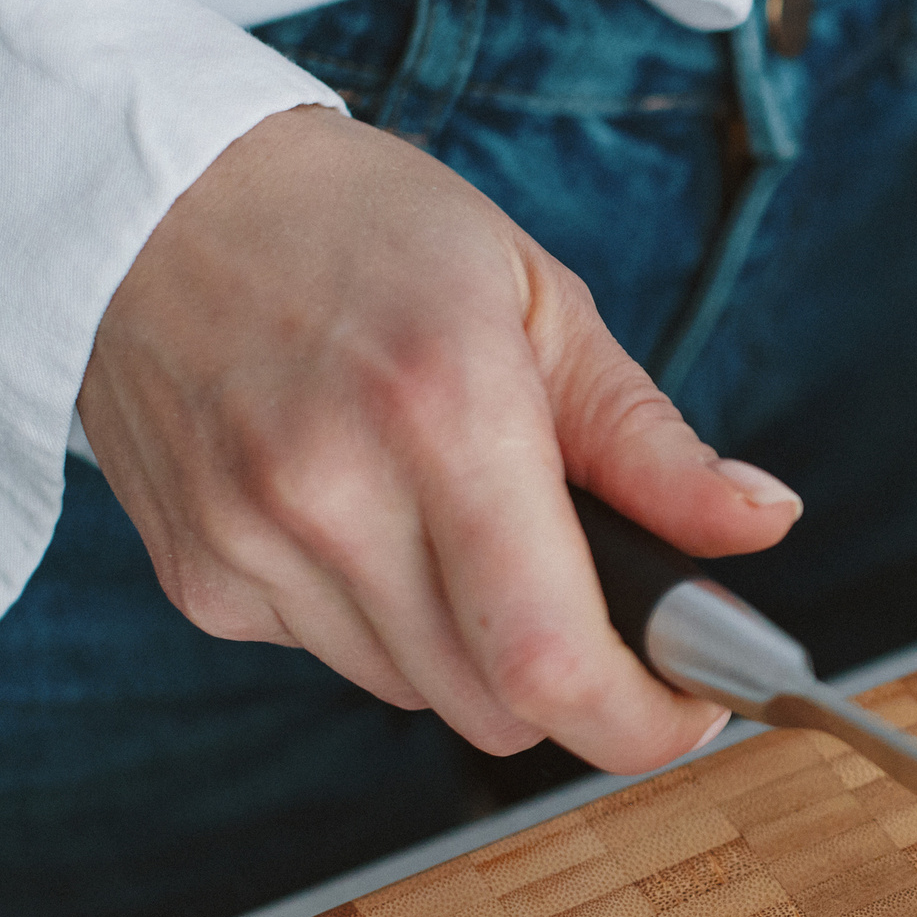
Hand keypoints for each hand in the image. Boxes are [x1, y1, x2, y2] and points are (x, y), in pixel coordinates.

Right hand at [79, 105, 801, 772]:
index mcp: (447, 411)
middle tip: (606, 609)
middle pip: (497, 706)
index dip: (643, 721)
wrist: (154, 196)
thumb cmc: (367, 232)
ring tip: (472, 531)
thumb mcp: (543, 303)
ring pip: (422, 696)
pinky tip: (375, 520)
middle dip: (578, 682)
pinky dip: (388, 624)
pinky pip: (339, 661)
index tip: (692, 704)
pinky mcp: (201, 580)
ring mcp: (253, 546)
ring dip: (480, 651)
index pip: (552, 659)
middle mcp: (334, 494)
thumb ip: (653, 443)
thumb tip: (763, 524)